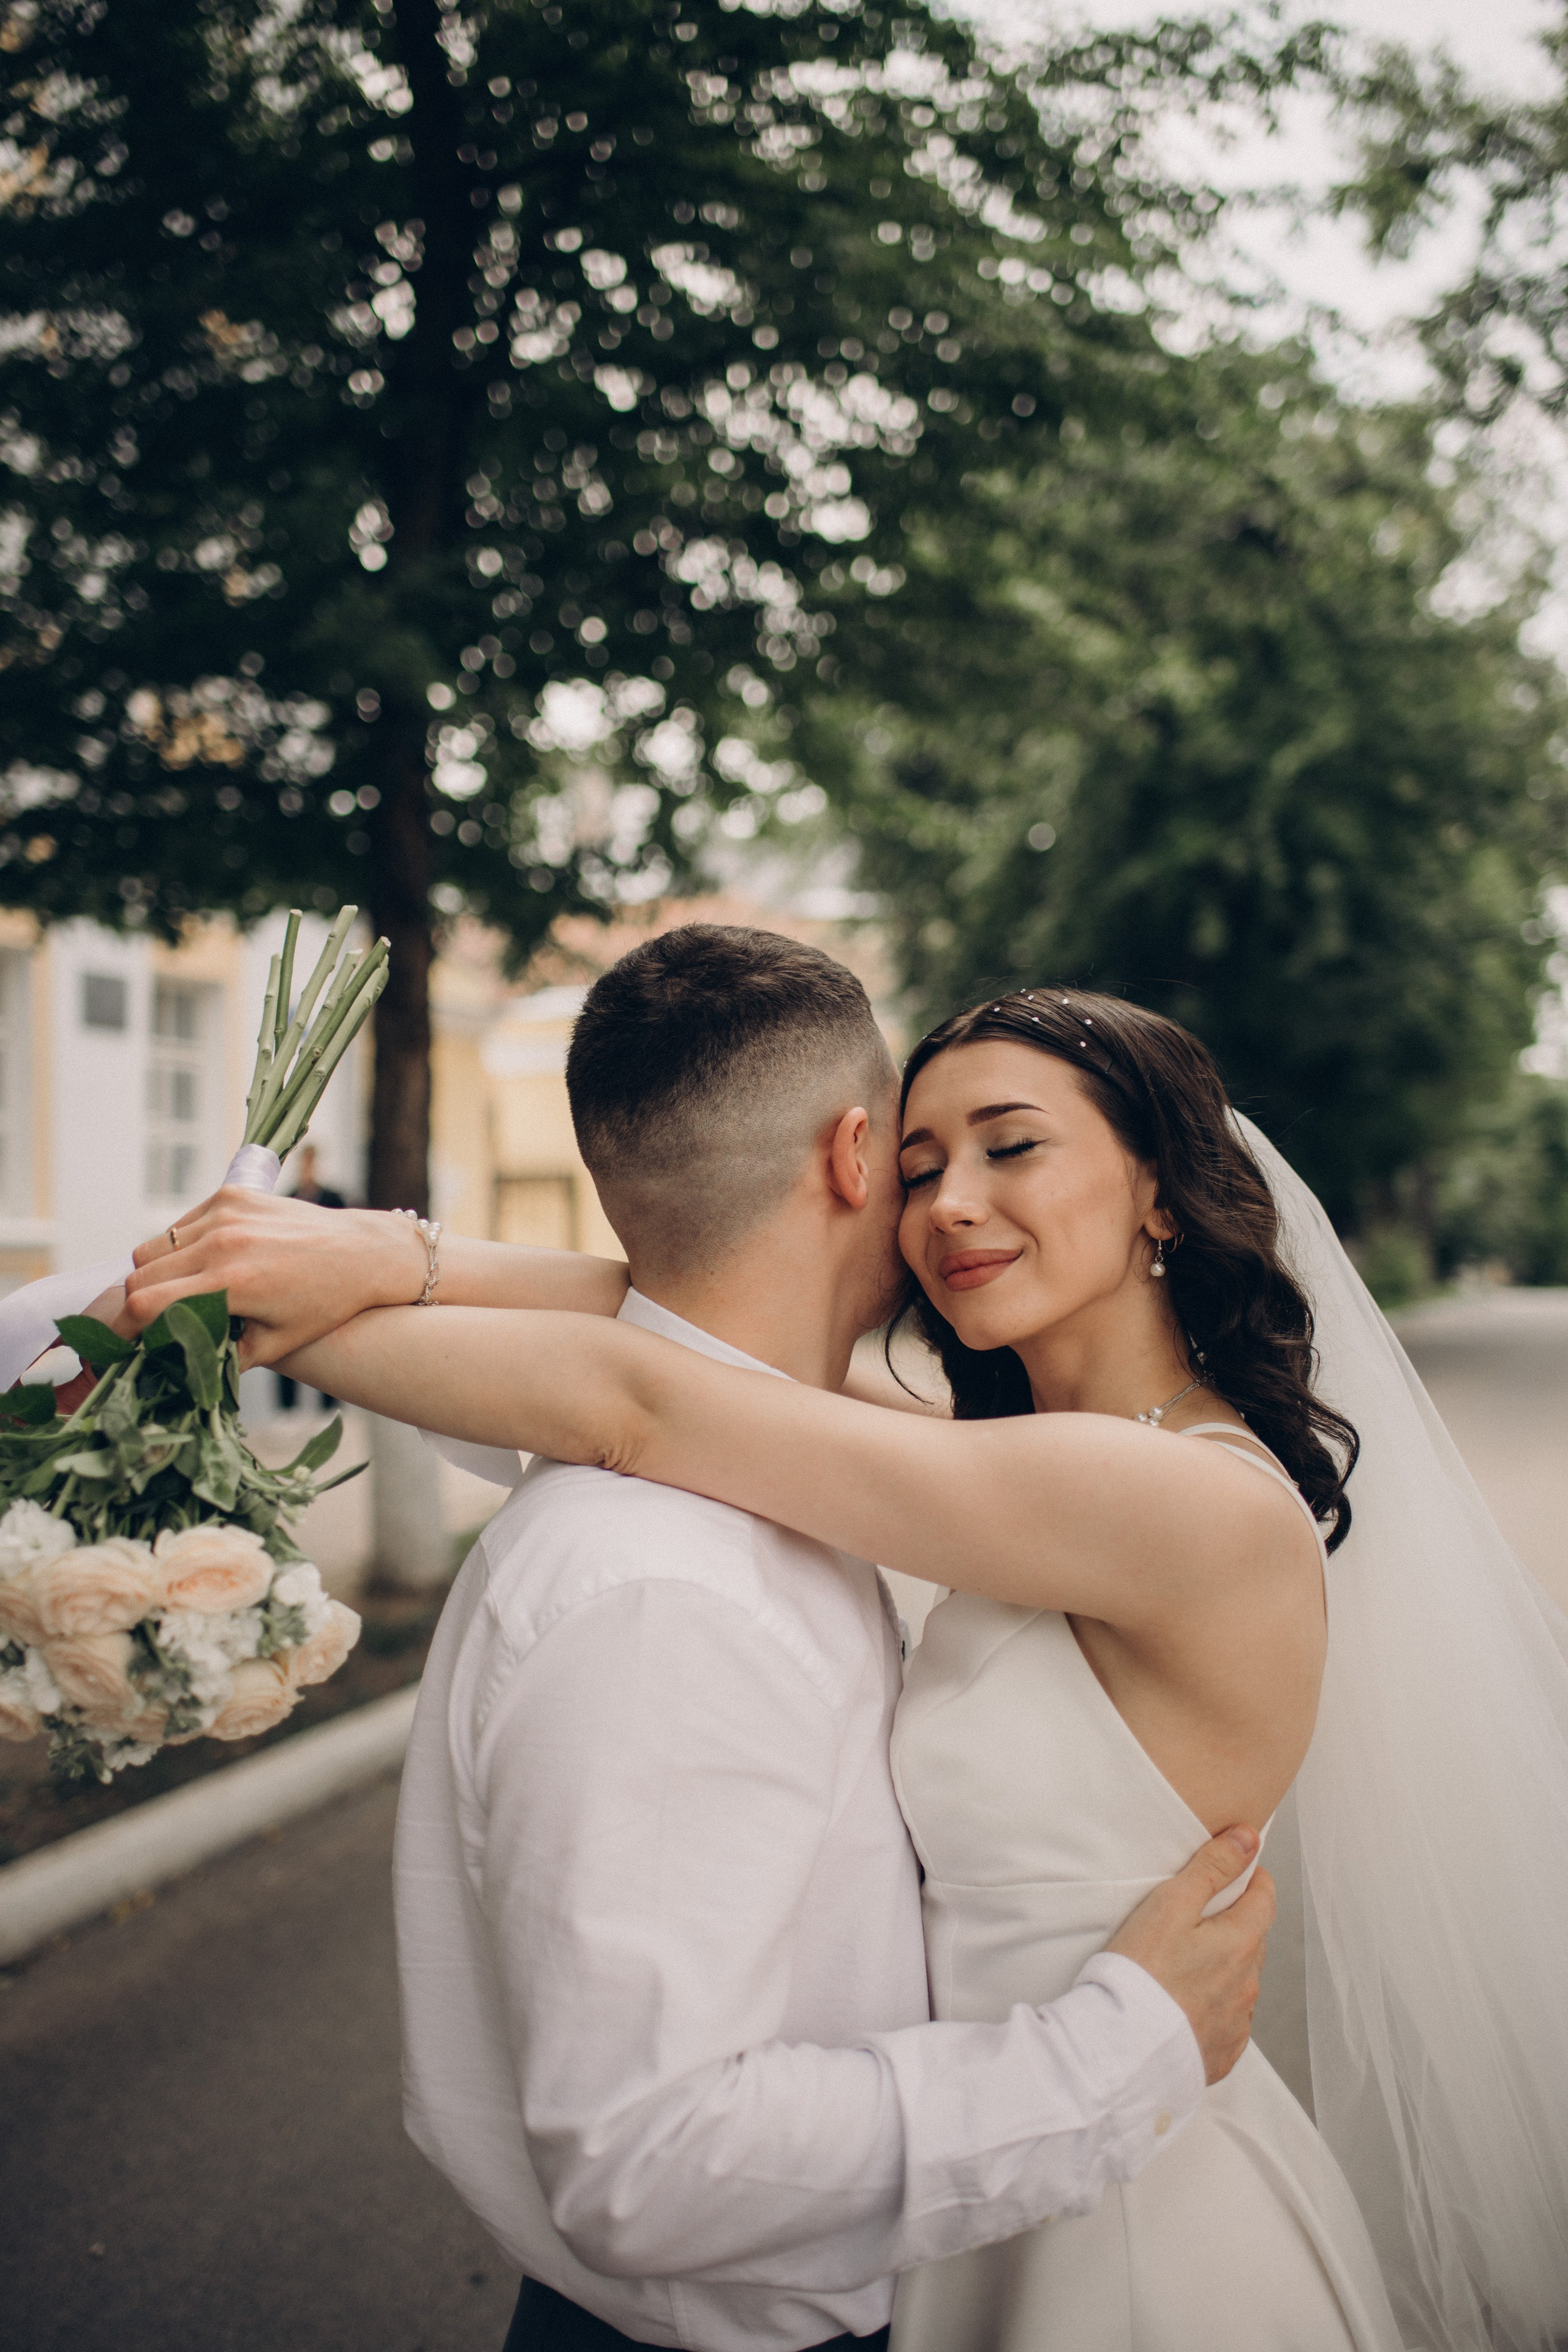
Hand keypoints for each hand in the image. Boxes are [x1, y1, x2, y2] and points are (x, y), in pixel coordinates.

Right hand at [124, 1189, 425, 1367]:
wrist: (365, 1252)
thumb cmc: (326, 1304)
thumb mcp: (276, 1342)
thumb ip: (220, 1356)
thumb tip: (176, 1366)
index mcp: (231, 1283)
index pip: (145, 1303)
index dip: (126, 1328)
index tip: (126, 1342)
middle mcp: (223, 1242)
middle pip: (139, 1274)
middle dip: (138, 1303)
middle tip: (152, 1322)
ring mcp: (226, 1213)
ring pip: (153, 1247)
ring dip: (156, 1273)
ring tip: (184, 1292)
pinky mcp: (232, 1195)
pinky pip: (180, 1225)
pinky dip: (180, 1246)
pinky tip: (207, 1262)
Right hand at [1107, 1826, 1273, 2084]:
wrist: (1123, 2051)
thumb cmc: (1141, 1974)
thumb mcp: (1171, 1904)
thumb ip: (1212, 1868)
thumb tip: (1249, 1839)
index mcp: (1241, 1943)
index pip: (1265, 1897)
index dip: (1248, 1877)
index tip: (1228, 1872)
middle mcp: (1249, 1985)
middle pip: (1252, 1938)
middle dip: (1231, 1922)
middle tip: (1191, 1918)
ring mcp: (1237, 2023)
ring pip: (1240, 1980)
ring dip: (1221, 1966)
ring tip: (1179, 1964)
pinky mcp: (1221, 2052)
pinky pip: (1226, 2019)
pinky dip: (1211, 2005)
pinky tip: (1181, 2002)